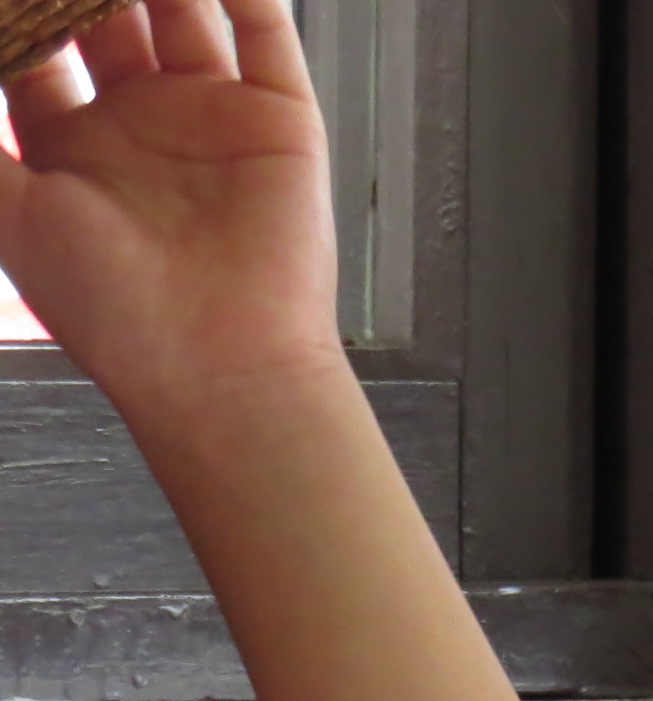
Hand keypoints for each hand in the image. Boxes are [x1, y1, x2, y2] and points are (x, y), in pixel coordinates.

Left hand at [0, 0, 337, 418]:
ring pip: (180, 9)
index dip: (17, 9)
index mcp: (70, 147)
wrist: (218, 366)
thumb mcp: (6, 207)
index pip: (32, 44)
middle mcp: (142, 125)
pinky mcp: (279, 121)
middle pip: (103, 15)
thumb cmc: (114, 309)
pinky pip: (266, 34)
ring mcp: (212, 118)